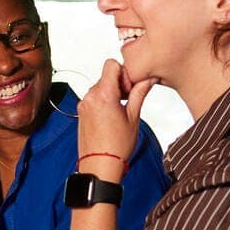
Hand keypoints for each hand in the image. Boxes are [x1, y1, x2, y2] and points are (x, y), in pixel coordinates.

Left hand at [77, 59, 154, 179]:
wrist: (99, 165)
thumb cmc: (117, 145)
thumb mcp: (133, 116)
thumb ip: (139, 93)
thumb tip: (148, 79)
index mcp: (103, 95)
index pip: (111, 64)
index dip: (124, 72)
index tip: (130, 88)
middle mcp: (89, 96)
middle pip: (106, 76)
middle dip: (119, 84)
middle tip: (128, 100)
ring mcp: (83, 104)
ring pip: (100, 86)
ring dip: (111, 93)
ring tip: (120, 111)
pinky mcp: (81, 111)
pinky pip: (93, 97)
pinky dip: (103, 100)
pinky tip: (111, 116)